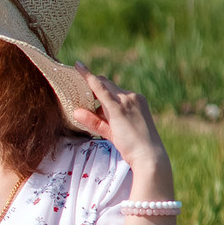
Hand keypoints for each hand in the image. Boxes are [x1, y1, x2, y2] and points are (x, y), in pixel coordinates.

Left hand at [70, 69, 174, 193]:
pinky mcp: (119, 108)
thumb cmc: (133, 147)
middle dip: (92, 85)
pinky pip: (100, 90)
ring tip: (74, 86)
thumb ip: (94, 122)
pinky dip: (88, 79)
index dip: (99, 82)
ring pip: (103, 86)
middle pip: (107, 84)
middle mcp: (131, 96)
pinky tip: (79, 68)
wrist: (149, 155)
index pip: (114, 88)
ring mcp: (126, 100)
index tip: (85, 74)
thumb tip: (75, 113)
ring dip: (89, 88)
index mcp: (135, 100)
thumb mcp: (112, 132)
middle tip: (75, 86)